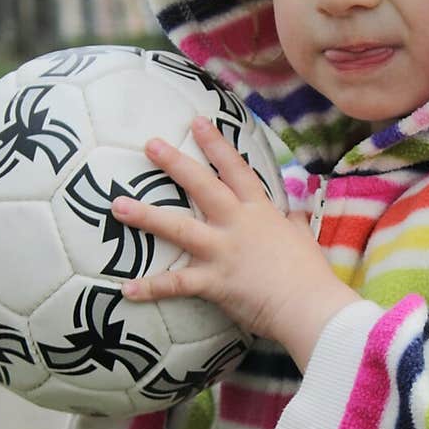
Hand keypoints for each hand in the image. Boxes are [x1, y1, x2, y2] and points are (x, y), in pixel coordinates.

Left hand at [111, 115, 359, 368]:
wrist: (311, 306)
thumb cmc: (311, 275)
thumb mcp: (305, 240)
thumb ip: (295, 223)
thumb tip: (296, 211)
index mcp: (260, 212)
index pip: (236, 170)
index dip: (216, 145)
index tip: (197, 122)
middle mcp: (238, 224)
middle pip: (202, 186)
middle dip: (175, 162)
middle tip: (149, 144)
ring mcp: (223, 251)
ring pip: (178, 227)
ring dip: (146, 216)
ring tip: (117, 206)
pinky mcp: (214, 281)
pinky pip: (176, 283)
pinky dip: (151, 288)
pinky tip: (125, 288)